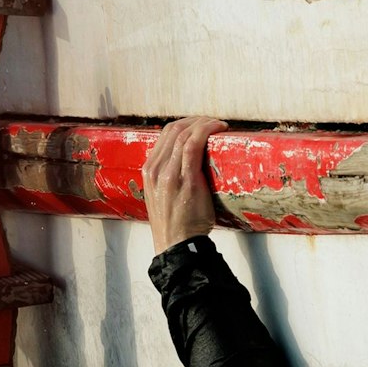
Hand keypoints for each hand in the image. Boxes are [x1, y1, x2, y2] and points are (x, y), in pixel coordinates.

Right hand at [142, 115, 226, 253]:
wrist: (177, 246)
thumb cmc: (175, 223)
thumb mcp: (163, 195)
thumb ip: (169, 176)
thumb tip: (188, 162)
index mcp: (149, 171)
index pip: (165, 134)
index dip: (186, 123)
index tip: (201, 124)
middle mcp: (155, 169)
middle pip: (174, 130)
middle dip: (196, 120)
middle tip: (213, 122)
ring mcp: (168, 174)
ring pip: (184, 134)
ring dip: (204, 123)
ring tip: (219, 125)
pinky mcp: (185, 180)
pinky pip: (193, 146)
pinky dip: (206, 131)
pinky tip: (218, 129)